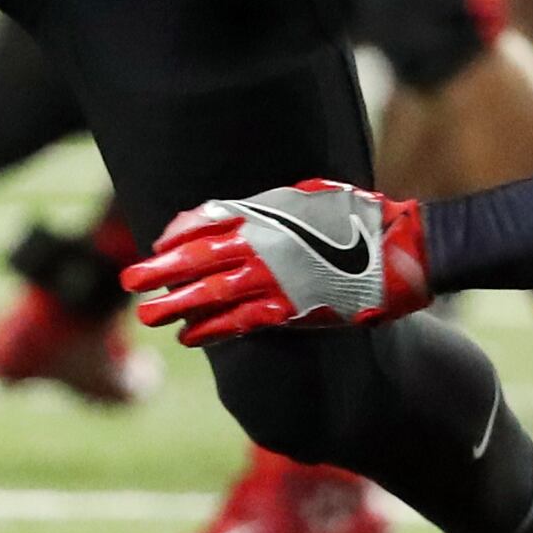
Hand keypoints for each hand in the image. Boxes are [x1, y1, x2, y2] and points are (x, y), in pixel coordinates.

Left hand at [124, 181, 431, 346]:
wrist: (401, 249)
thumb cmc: (363, 218)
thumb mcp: (314, 197)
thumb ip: (278, 206)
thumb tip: (251, 210)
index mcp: (269, 211)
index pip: (209, 220)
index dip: (180, 234)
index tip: (158, 243)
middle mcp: (264, 242)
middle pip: (199, 257)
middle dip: (162, 270)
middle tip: (131, 280)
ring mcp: (274, 277)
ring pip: (211, 292)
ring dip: (176, 303)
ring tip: (147, 314)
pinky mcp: (290, 309)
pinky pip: (240, 321)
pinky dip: (211, 328)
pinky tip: (190, 335)